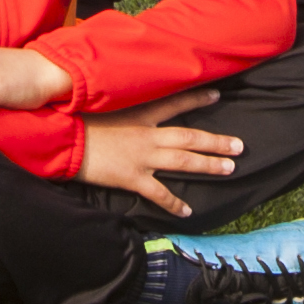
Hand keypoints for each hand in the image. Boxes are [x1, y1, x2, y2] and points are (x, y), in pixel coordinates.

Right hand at [78, 87, 238, 216]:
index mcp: (139, 113)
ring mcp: (142, 157)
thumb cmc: (76, 118)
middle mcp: (147, 134)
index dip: (197, 99)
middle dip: (216, 141)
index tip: (217, 94)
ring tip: (229, 168)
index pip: (175, 103)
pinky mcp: (132, 178)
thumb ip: (117, 100)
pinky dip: (174, 203)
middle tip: (239, 146)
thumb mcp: (100, 102)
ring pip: (183, 161)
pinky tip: (188, 211)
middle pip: (189, 137)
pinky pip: (159, 193)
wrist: (63, 138)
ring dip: (208, 164)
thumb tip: (124, 93)